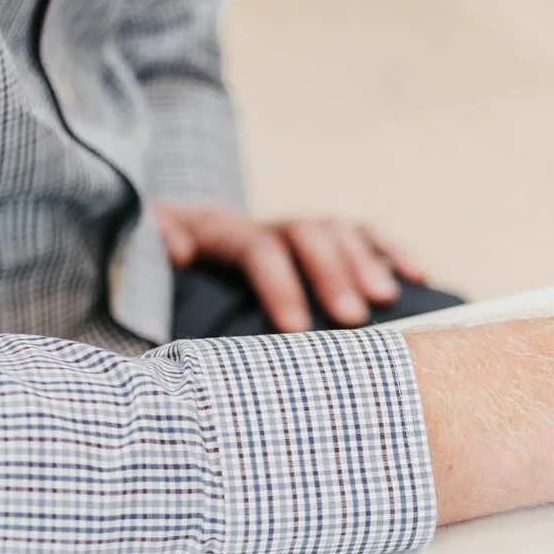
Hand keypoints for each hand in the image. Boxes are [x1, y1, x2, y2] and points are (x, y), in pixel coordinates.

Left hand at [153, 201, 426, 331]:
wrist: (145, 269)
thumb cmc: (144, 299)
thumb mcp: (134, 282)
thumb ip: (145, 275)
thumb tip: (172, 251)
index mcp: (206, 231)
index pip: (254, 244)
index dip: (278, 283)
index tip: (296, 330)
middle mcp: (252, 223)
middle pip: (303, 232)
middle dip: (331, 273)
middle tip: (351, 319)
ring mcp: (285, 231)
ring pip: (336, 230)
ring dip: (365, 263)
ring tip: (386, 301)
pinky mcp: (313, 245)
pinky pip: (360, 236)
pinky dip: (390, 252)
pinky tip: (418, 277)